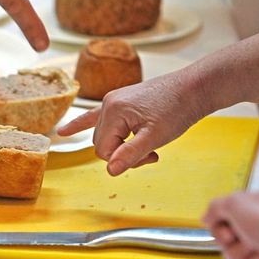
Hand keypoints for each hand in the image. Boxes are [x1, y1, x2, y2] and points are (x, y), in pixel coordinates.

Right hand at [57, 71, 205, 175]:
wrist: (194, 88)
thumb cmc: (178, 109)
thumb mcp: (156, 136)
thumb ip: (131, 154)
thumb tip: (111, 171)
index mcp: (113, 111)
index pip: (103, 150)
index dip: (123, 160)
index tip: (148, 158)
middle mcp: (108, 104)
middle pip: (103, 144)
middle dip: (123, 154)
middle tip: (151, 154)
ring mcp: (112, 101)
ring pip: (105, 136)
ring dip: (122, 146)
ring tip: (147, 146)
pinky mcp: (119, 102)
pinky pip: (94, 116)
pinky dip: (81, 125)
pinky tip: (63, 132)